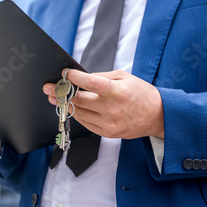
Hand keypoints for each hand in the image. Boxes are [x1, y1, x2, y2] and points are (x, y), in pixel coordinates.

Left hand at [43, 69, 164, 138]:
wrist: (156, 115)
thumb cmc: (140, 93)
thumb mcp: (123, 77)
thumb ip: (100, 77)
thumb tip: (79, 77)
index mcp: (117, 91)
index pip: (90, 83)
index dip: (74, 78)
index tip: (64, 74)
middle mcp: (112, 109)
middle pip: (79, 100)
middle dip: (61, 92)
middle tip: (49, 87)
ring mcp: (109, 123)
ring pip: (78, 113)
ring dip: (65, 105)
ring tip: (56, 97)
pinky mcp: (107, 133)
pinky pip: (85, 123)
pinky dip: (76, 114)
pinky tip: (70, 107)